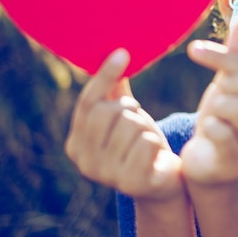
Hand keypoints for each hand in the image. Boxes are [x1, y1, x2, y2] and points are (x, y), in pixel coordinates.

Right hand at [65, 49, 183, 201]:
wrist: (162, 183)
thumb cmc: (140, 146)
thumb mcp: (124, 119)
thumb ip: (114, 92)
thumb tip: (113, 53)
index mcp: (75, 144)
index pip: (87, 103)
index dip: (105, 75)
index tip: (122, 52)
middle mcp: (84, 162)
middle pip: (109, 111)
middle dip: (131, 108)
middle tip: (140, 119)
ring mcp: (106, 175)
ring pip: (131, 125)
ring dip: (146, 127)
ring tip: (148, 140)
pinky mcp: (131, 183)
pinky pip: (146, 142)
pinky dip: (156, 142)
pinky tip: (155, 154)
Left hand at [181, 19, 237, 184]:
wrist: (206, 165)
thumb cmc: (221, 121)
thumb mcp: (228, 85)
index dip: (222, 57)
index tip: (194, 50)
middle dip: (222, 87)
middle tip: (213, 100)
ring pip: (237, 108)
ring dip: (215, 109)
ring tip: (212, 119)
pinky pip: (222, 133)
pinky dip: (209, 127)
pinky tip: (208, 134)